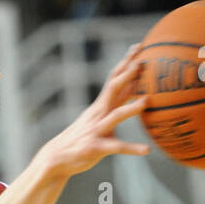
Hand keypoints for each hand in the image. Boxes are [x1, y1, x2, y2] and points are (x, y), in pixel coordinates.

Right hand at [39, 45, 149, 177]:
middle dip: (128, 74)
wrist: (57, 157)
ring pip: (115, 116)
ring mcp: (97, 130)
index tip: (139, 46)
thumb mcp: (98, 117)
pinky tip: (146, 150)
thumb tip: (135, 90)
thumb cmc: (82, 136)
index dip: (126, 62)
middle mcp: (99, 113)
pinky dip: (131, 149)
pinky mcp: (96, 147)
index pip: (114, 78)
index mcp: (101, 105)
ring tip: (146, 101)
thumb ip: (116, 103)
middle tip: (143, 61)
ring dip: (131, 108)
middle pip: (113, 88)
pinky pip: (116, 147)